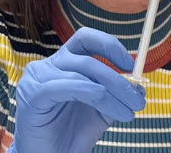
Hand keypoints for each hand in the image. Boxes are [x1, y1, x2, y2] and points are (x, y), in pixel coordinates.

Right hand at [7, 28, 146, 152]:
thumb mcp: (102, 110)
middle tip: (137, 101)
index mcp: (65, 63)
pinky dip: (83, 89)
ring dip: (109, 93)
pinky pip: (59, 86)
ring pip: (79, 74)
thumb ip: (117, 95)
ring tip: (126, 113)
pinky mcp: (31, 95)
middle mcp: (49, 65)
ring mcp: (37, 78)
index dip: (110, 46)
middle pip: (87, 59)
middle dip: (117, 80)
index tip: (131, 65)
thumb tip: (139, 87)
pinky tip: (99, 97)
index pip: (86, 39)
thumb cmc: (72, 132)